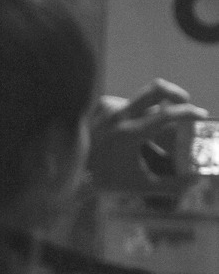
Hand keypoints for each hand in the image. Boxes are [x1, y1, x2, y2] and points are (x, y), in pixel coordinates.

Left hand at [88, 78, 207, 192]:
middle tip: (185, 102)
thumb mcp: (141, 184)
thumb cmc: (107, 180)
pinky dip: (132, 113)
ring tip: (151, 128)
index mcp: (130, 133)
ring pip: (141, 100)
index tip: (201, 115)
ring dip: (151, 110)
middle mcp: (119, 115)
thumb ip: (172, 185)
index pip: (168, 115)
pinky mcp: (99, 106)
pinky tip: (129, 128)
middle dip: (176, 93)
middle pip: (156, 88)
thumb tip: (197, 181)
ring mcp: (107, 108)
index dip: (189, 113)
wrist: (71, 174)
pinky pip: (124, 103)